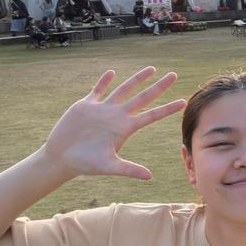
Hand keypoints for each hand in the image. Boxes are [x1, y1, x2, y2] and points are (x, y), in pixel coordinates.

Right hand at [38, 68, 186, 180]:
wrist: (62, 157)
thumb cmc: (85, 164)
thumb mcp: (109, 166)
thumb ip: (129, 170)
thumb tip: (150, 177)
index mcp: (125, 128)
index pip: (152, 115)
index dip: (167, 108)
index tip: (184, 101)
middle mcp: (117, 116)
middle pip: (143, 97)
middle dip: (158, 86)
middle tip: (174, 75)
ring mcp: (102, 109)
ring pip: (124, 89)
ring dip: (137, 78)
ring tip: (152, 68)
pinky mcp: (86, 105)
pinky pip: (97, 90)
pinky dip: (104, 81)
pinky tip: (112, 72)